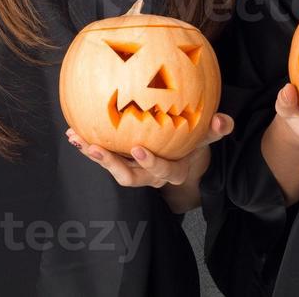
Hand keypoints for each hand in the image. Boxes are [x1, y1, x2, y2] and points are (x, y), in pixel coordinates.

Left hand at [66, 113, 233, 199]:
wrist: (183, 157)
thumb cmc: (193, 143)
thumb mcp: (205, 137)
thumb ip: (214, 130)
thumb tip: (224, 121)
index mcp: (172, 171)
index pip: (162, 170)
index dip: (150, 163)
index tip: (138, 148)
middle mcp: (151, 176)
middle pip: (129, 176)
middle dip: (111, 164)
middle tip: (97, 149)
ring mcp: (135, 169)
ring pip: (112, 168)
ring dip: (94, 155)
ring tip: (77, 139)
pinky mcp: (122, 160)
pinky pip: (104, 155)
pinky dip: (89, 144)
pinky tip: (74, 129)